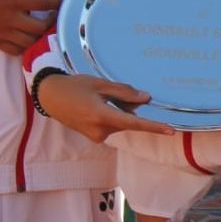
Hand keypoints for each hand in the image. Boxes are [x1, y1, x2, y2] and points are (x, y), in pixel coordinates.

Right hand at [0, 0, 61, 55]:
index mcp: (11, 1)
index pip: (41, 4)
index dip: (57, 3)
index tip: (67, 1)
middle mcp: (10, 19)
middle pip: (40, 27)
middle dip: (52, 23)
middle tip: (56, 17)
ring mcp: (3, 33)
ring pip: (30, 41)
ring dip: (40, 36)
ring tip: (45, 29)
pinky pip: (16, 50)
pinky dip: (26, 47)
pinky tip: (29, 39)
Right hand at [35, 72, 172, 142]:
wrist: (50, 97)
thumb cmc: (75, 86)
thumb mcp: (100, 84)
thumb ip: (124, 92)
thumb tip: (146, 99)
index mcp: (101, 115)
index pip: (133, 123)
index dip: (154, 126)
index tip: (171, 130)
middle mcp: (100, 130)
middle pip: (127, 119)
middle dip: (128, 107)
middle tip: (109, 91)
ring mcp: (96, 136)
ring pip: (120, 122)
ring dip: (118, 110)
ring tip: (98, 96)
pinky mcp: (94, 137)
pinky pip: (112, 125)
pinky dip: (111, 115)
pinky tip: (96, 104)